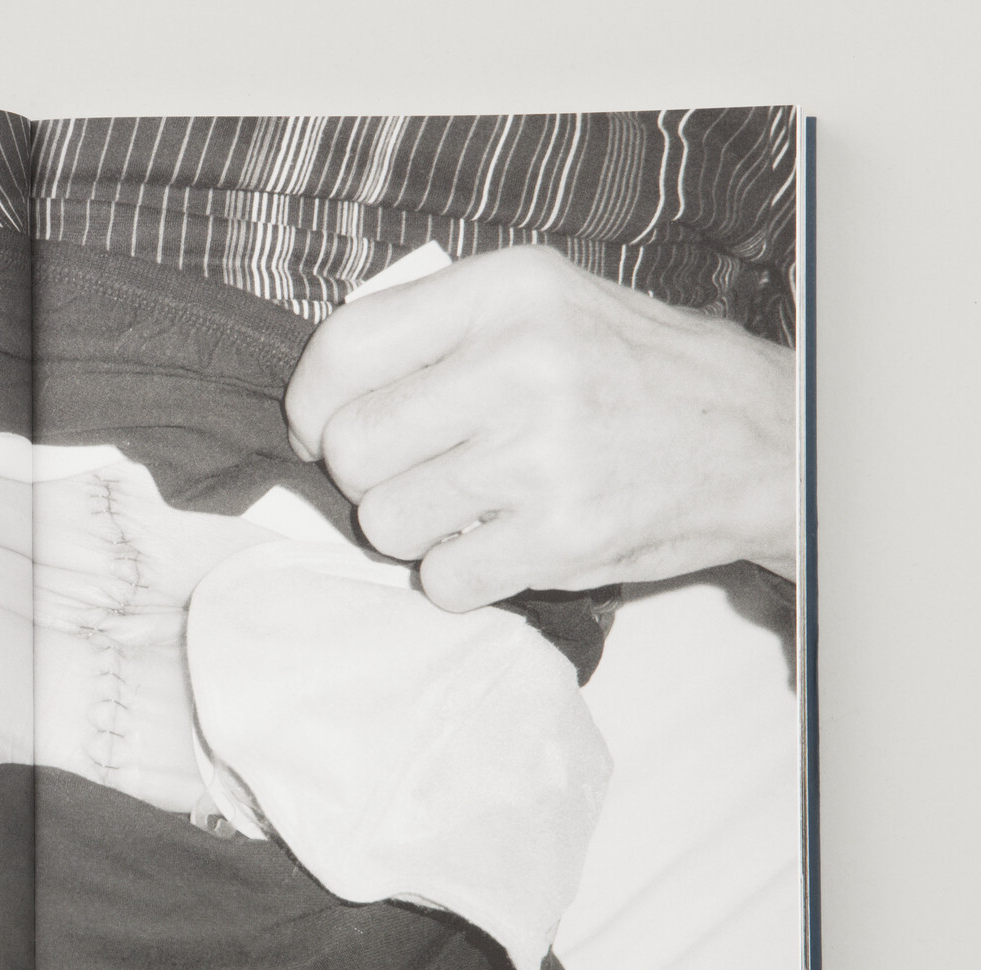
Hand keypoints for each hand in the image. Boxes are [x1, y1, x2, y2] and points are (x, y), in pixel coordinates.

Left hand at [285, 245, 796, 611]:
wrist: (755, 437)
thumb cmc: (622, 370)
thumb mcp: (536, 305)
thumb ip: (432, 330)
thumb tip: (320, 397)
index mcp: (505, 293)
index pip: (345, 350)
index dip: (311, 405)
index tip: (320, 430)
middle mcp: (522, 365)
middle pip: (353, 447)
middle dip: (366, 474)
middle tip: (414, 472)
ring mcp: (543, 455)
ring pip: (385, 521)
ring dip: (412, 528)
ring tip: (467, 505)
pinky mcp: (562, 536)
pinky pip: (440, 579)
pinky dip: (457, 575)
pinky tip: (499, 542)